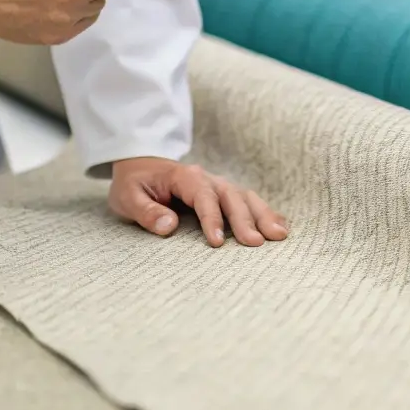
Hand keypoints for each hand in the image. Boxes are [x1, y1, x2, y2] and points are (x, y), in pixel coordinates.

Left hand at [108, 157, 289, 247]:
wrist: (141, 166)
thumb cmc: (134, 184)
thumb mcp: (128, 197)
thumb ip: (146, 211)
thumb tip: (168, 225)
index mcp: (184, 177)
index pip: (203, 196)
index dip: (211, 218)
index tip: (217, 242)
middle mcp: (207, 178)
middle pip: (231, 196)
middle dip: (244, 219)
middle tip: (256, 243)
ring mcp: (218, 185)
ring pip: (245, 197)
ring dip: (263, 215)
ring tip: (279, 236)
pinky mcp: (224, 194)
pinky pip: (248, 201)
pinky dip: (266, 212)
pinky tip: (281, 227)